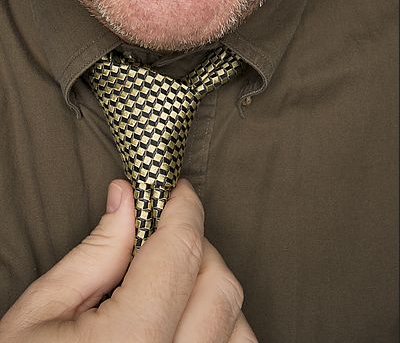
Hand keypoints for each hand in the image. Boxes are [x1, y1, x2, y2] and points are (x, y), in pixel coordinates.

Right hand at [0, 179, 256, 341]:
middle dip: (195, 246)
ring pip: (238, 326)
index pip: (180, 252)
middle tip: (163, 236)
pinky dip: (221, 329)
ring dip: (211, 291)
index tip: (176, 191)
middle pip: (219, 285)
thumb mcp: (40, 313)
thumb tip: (128, 199)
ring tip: (171, 284)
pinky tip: (186, 320)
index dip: (183, 209)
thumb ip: (95, 254)